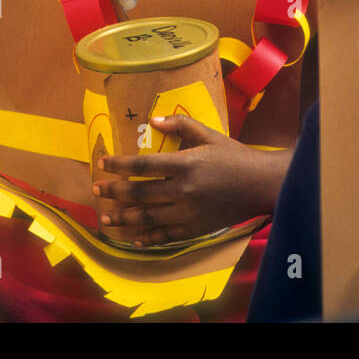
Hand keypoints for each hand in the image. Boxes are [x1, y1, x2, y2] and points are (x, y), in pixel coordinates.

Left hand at [93, 115, 290, 246]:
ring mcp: (189, 213)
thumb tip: (152, 119)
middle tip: (96, 189)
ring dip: (123, 218)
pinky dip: (148, 238)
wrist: (262, 185)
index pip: (142, 165)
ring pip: (148, 217)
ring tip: (104, 217)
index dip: (118, 164)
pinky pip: (166, 236)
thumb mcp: (209, 134)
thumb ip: (180, 124)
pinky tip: (134, 239)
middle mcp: (184, 190)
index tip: (102, 162)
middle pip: (139, 193)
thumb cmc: (235, 156)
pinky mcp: (196, 228)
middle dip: (113, 192)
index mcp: (185, 164)